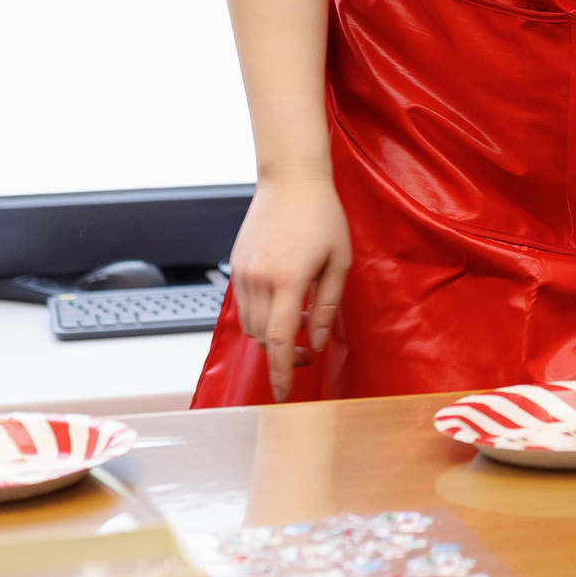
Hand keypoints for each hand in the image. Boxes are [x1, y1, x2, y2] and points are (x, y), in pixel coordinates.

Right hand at [230, 176, 352, 401]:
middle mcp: (260, 279)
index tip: (283, 395)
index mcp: (289, 279)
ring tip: (301, 324)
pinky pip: (246, 306)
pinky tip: (285, 305)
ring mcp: (243, 273)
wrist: (290, 181)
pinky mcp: (236, 266)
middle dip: (282, 355)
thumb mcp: (338, 261)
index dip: (281, 372)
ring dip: (272, 336)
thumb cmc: (323, 217)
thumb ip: (328, 307)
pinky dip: (262, 317)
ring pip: (251, 325)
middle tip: (308, 353)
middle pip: (263, 337)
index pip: (279, 340)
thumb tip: (316, 344)